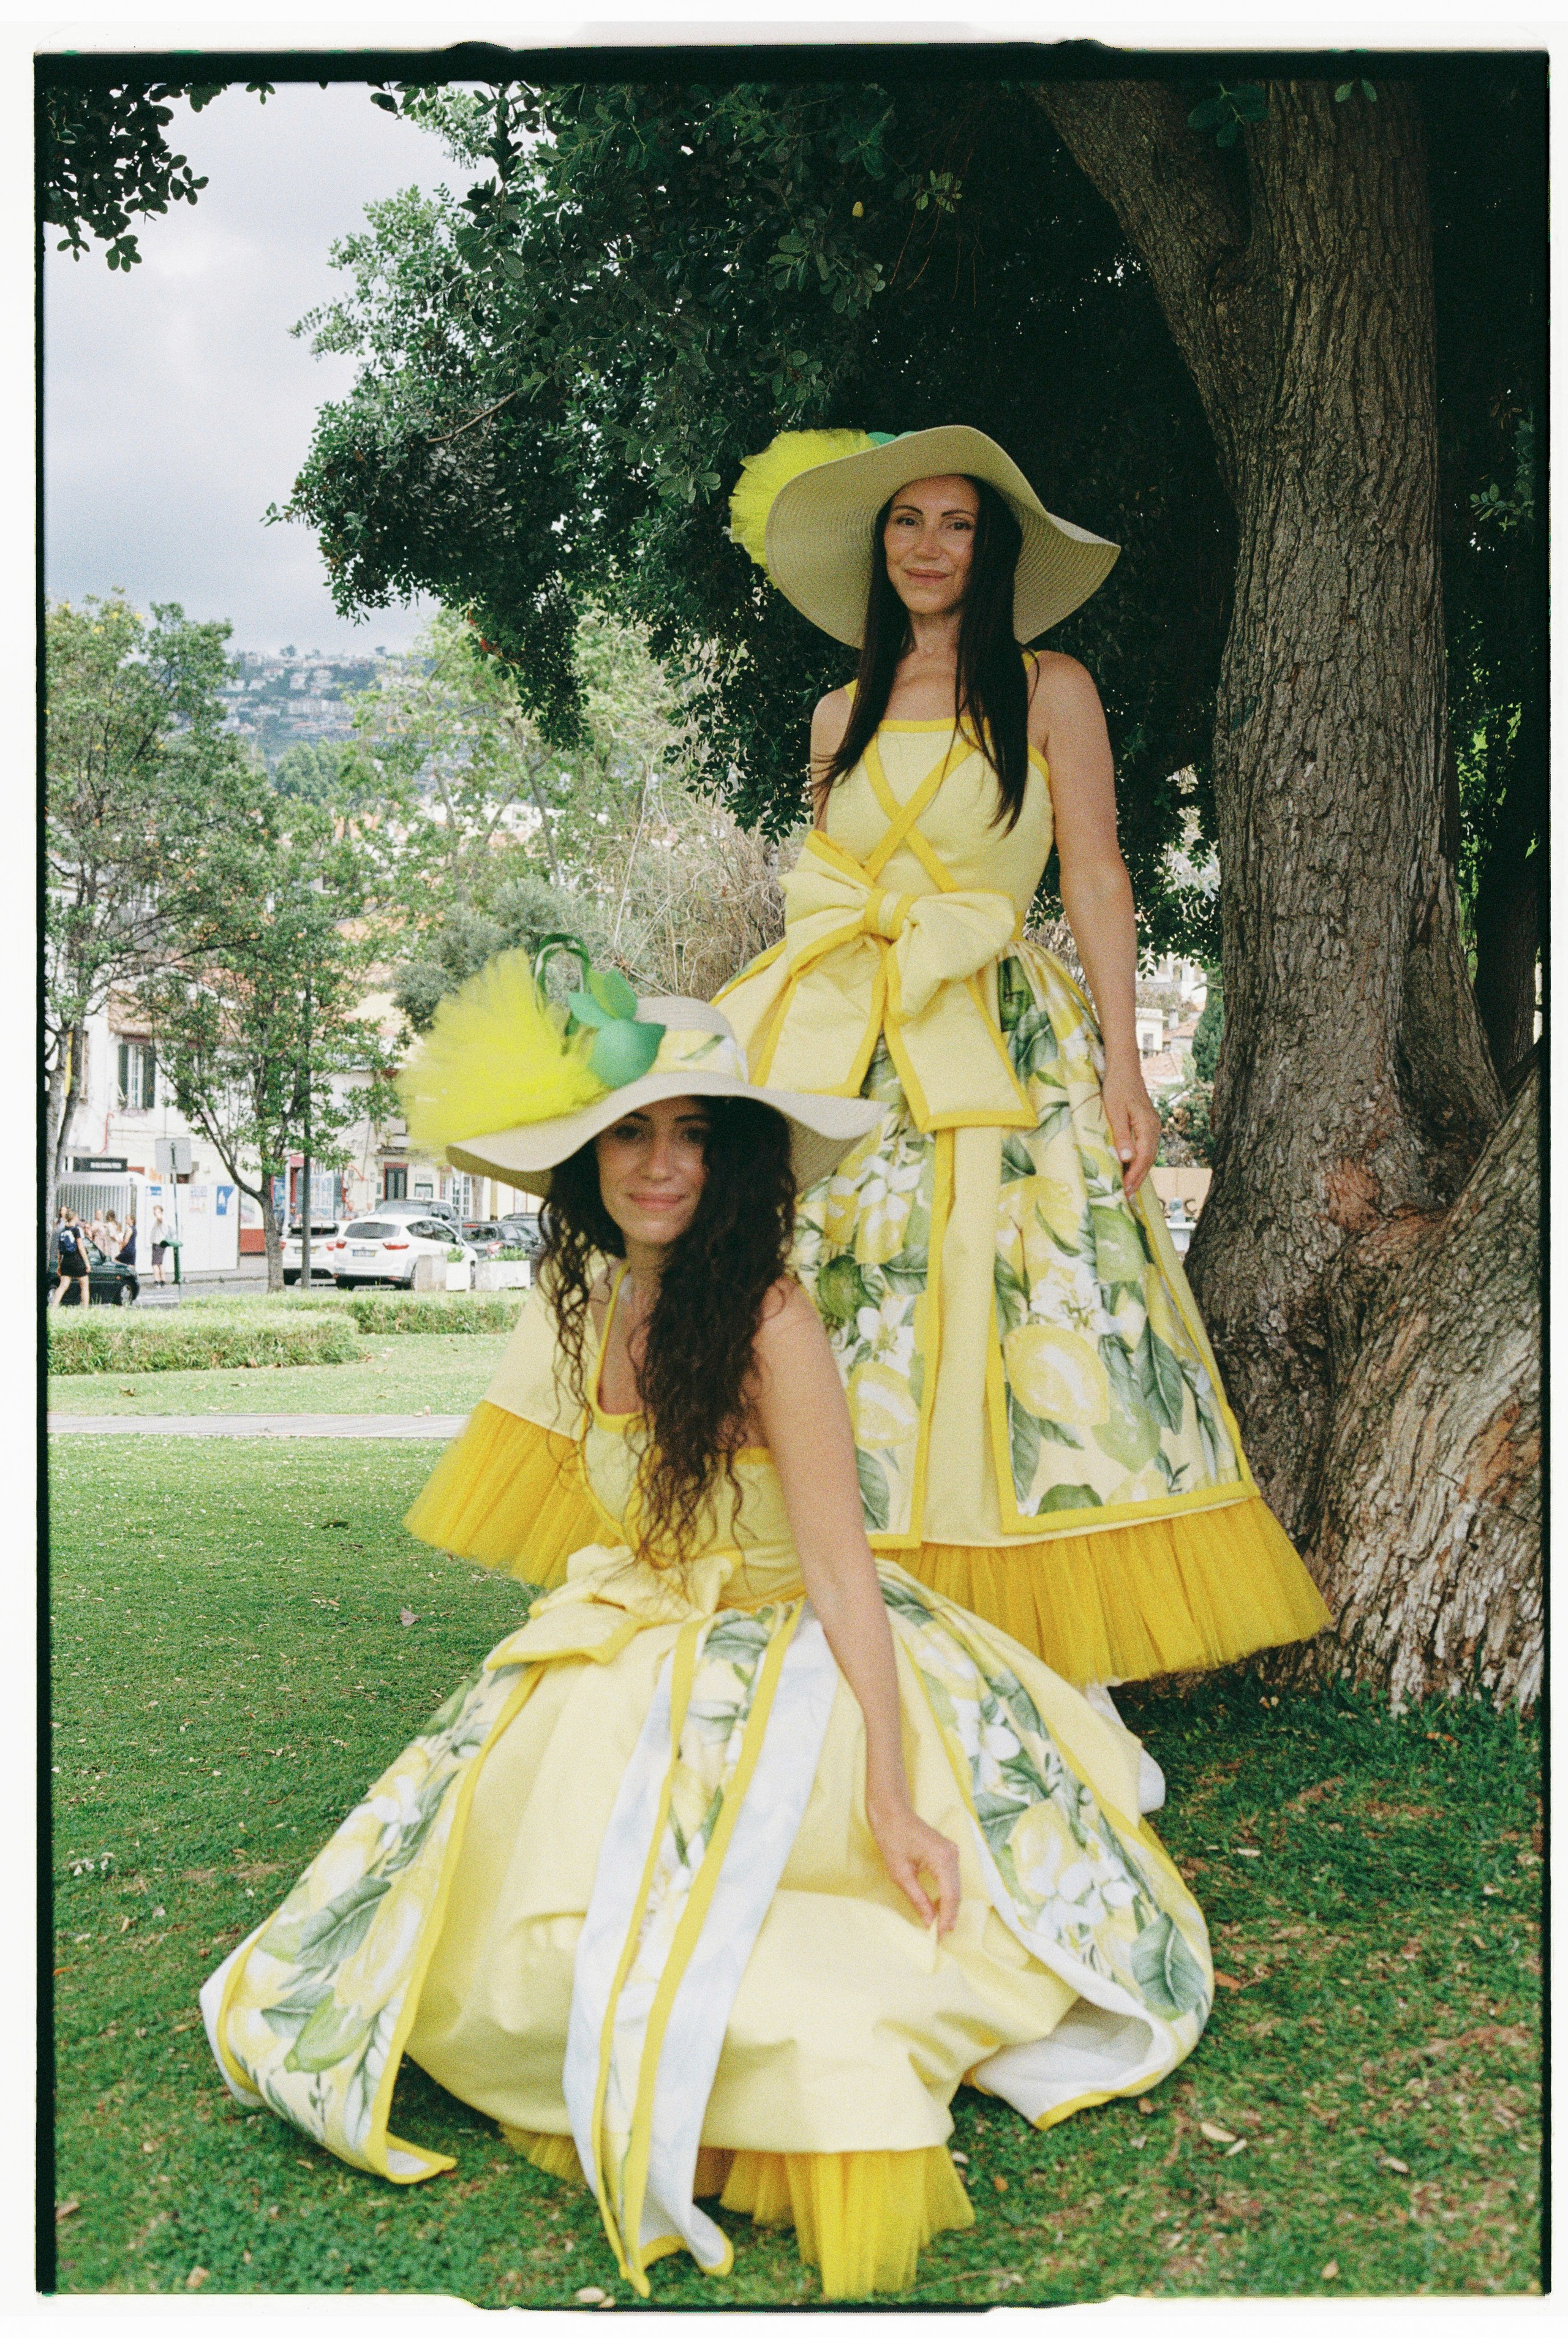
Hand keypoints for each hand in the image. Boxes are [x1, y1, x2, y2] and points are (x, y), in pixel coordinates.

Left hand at [868, 1792, 960, 1933]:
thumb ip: (918, 1898)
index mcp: (942, 1858)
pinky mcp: (947, 1852)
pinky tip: (939, 1906)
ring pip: (955, 1886)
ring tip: (940, 1926)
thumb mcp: (900, 1873)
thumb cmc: (891, 1837)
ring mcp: (951, 1851)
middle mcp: (952, 1854)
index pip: (951, 1896)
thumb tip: (929, 1921)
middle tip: (940, 1936)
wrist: (891, 1810)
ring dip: (948, 1906)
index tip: (939, 1936)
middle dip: (949, 1915)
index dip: (946, 1918)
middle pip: (956, 1892)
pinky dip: (946, 1893)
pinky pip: (951, 1877)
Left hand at [1100, 1063, 1161, 1196]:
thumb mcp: (1115, 1111)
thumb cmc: (1116, 1087)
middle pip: (1148, 1160)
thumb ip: (1122, 1135)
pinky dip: (1139, 1161)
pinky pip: (1145, 1148)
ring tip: (1127, 1187)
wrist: (1124, 1069)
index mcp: (1148, 1126)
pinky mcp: (1147, 1125)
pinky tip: (1130, 1168)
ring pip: (1148, 1155)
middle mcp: (1154, 1128)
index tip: (1124, 1190)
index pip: (1143, 1158)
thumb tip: (1127, 1159)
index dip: (1134, 1176)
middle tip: (1125, 1196)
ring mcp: (1152, 1126)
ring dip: (1139, 1172)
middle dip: (1138, 1179)